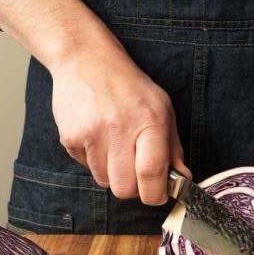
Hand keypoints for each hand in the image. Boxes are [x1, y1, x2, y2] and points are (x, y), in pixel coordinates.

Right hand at [50, 33, 189, 204]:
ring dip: (112, 173)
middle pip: (125, 189)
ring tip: (114, 147)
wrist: (85, 60)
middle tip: (135, 172)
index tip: (157, 193)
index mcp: (149, 122)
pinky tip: (96, 137)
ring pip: (104, 182)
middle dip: (133, 188)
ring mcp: (91, 134)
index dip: (155, 194)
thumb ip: (173, 148)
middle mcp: (119, 129)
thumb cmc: (128, 86)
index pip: (151, 174)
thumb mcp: (162, 109)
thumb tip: (183, 179)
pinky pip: (85, 168)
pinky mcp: (70, 138)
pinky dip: (93, 161)